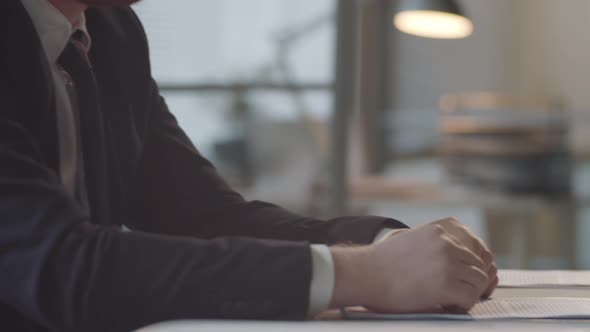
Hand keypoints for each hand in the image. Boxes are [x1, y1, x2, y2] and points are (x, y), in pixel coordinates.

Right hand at [330, 222, 489, 313]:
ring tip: (449, 300)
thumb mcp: (408, 240)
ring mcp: (447, 262)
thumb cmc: (380, 263)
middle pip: (477, 265)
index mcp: (438, 231)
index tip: (463, 278)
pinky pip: (470, 298)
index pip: (472, 248)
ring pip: (478, 281)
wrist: (363, 274)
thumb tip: (448, 260)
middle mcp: (446, 243)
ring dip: (467, 293)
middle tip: (455, 294)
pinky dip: (462, 305)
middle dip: (469, 281)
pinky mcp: (446, 283)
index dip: (469, 267)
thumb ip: (431, 245)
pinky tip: (447, 305)